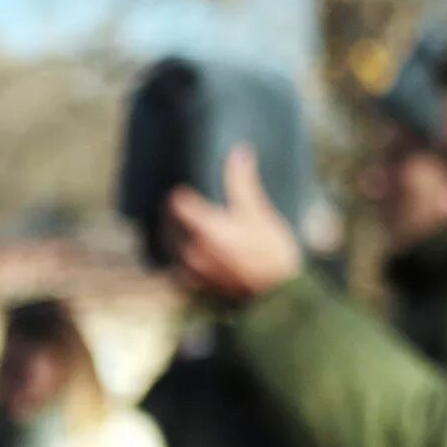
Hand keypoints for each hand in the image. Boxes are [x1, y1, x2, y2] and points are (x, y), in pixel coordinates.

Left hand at [165, 146, 304, 302]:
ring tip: (182, 229)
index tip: (186, 190)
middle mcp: (192, 249)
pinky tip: (190, 256)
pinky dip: (179, 259)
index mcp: (205, 227)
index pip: (177, 203)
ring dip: (173, 237)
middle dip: (173, 215)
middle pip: (169, 225)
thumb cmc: (271, 251)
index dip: (181, 195)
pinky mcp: (196, 286)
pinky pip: (177, 269)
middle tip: (180, 207)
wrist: (278, 294)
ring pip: (171, 248)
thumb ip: (243, 183)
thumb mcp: (259, 213)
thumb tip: (240, 151)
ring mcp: (192, 270)